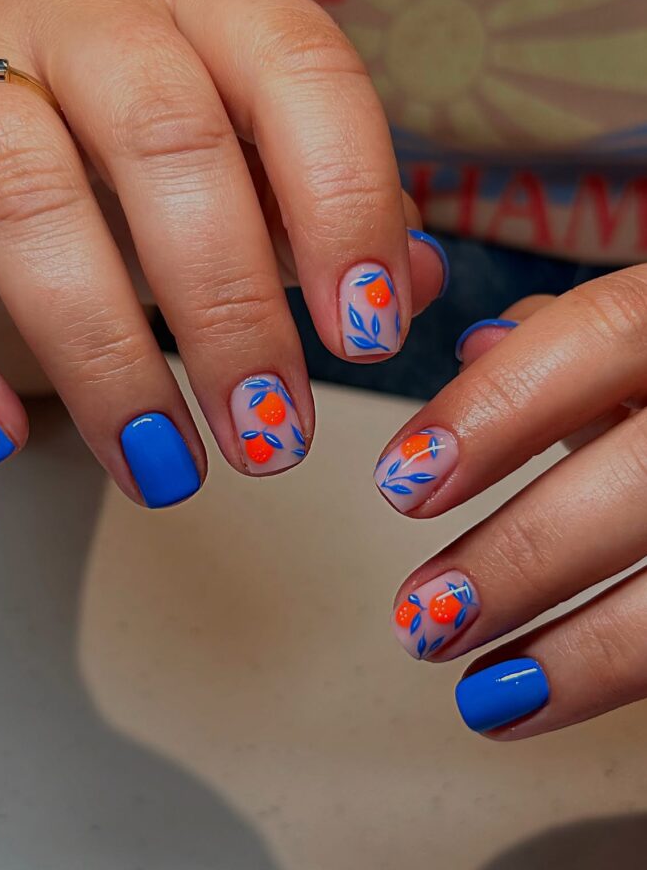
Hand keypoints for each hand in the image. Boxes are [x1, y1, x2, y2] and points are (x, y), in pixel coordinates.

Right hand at [0, 0, 445, 505]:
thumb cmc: (133, 164)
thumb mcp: (245, 175)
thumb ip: (325, 220)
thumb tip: (416, 284)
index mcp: (204, 4)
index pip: (299, 71)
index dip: (346, 203)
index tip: (366, 337)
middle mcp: (85, 11)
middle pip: (164, 136)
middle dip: (229, 306)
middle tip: (271, 438)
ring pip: (24, 189)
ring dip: (104, 353)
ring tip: (164, 467)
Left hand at [379, 268, 646, 736]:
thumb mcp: (645, 338)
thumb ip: (565, 342)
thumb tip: (476, 347)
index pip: (607, 332)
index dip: (497, 404)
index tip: (403, 475)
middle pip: (645, 476)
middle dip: (524, 553)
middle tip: (425, 610)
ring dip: (572, 651)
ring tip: (479, 688)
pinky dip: (611, 674)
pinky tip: (535, 695)